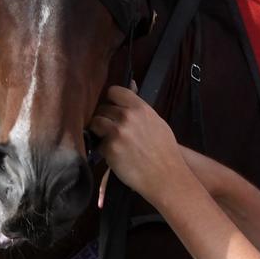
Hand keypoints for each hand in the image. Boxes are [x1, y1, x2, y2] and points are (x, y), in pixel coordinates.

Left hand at [91, 85, 182, 206]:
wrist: (164, 174)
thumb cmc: (164, 148)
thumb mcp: (155, 120)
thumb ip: (140, 106)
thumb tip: (132, 84)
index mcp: (140, 107)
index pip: (114, 91)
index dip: (111, 99)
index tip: (113, 107)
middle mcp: (126, 116)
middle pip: (103, 108)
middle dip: (106, 117)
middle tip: (111, 128)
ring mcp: (117, 132)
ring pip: (95, 122)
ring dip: (99, 130)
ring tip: (108, 139)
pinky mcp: (109, 148)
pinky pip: (98, 143)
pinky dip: (102, 148)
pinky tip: (112, 153)